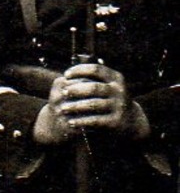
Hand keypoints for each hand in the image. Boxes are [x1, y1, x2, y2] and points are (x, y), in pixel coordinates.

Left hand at [33, 62, 148, 144]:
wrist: (130, 120)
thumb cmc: (110, 98)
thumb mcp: (107, 85)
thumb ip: (91, 78)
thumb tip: (65, 75)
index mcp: (116, 78)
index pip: (95, 69)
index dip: (79, 70)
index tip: (66, 75)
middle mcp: (119, 90)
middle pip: (93, 88)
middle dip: (76, 89)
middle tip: (63, 92)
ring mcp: (119, 106)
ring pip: (93, 104)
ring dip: (75, 106)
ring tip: (63, 108)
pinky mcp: (116, 121)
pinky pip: (95, 120)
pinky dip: (81, 121)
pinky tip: (71, 122)